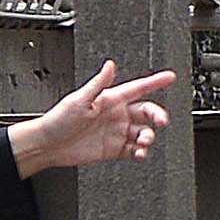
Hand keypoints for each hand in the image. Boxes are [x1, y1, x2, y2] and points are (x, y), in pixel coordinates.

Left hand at [10, 62, 173, 175]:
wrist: (50, 144)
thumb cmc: (60, 119)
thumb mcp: (79, 98)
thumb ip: (98, 83)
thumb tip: (110, 65)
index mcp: (110, 99)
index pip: (138, 88)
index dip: (155, 82)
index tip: (170, 77)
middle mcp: (116, 114)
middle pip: (147, 111)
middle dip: (157, 115)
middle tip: (161, 121)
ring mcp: (117, 132)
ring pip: (143, 132)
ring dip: (149, 136)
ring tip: (144, 142)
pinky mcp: (115, 148)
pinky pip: (135, 149)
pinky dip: (142, 152)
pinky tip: (140, 153)